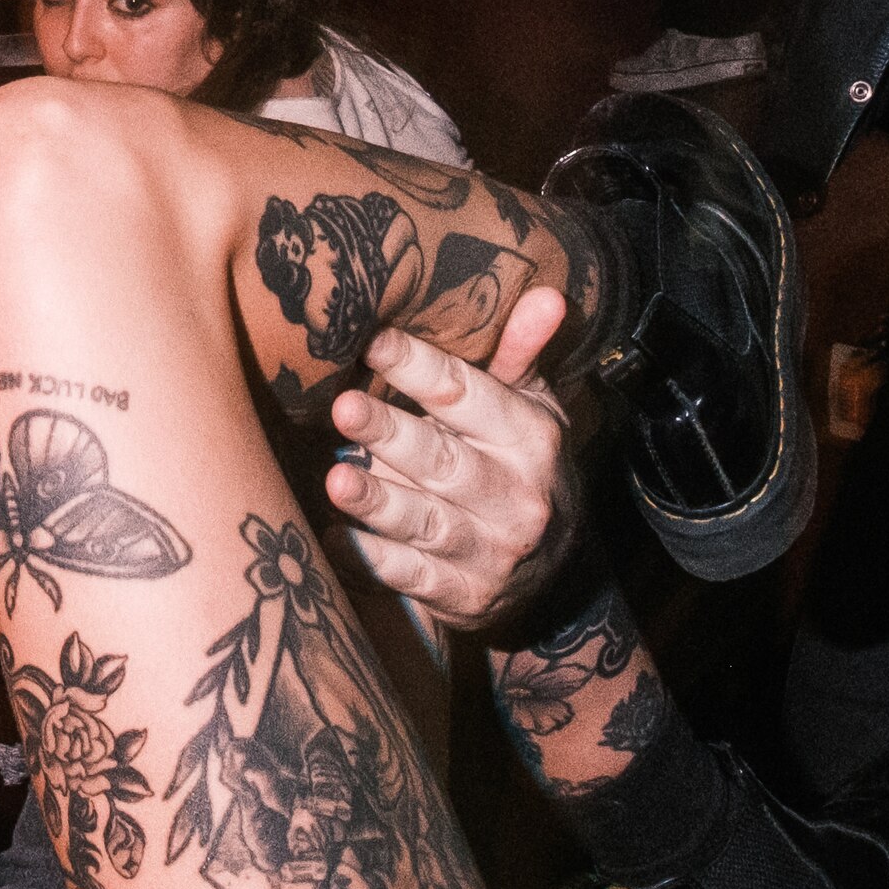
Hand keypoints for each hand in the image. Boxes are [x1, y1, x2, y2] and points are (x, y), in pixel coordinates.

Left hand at [317, 286, 574, 631]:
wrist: (556, 577)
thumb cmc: (522, 467)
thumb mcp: (533, 408)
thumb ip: (523, 353)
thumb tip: (545, 293)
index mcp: (530, 438)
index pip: (470, 397)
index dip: (420, 368)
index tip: (373, 341)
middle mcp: (516, 497)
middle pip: (445, 461)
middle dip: (392, 434)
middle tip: (344, 408)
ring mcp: (490, 552)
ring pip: (428, 522)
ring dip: (379, 501)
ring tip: (337, 477)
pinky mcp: (463, 596)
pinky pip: (412, 578)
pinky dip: (371, 561)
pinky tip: (333, 538)